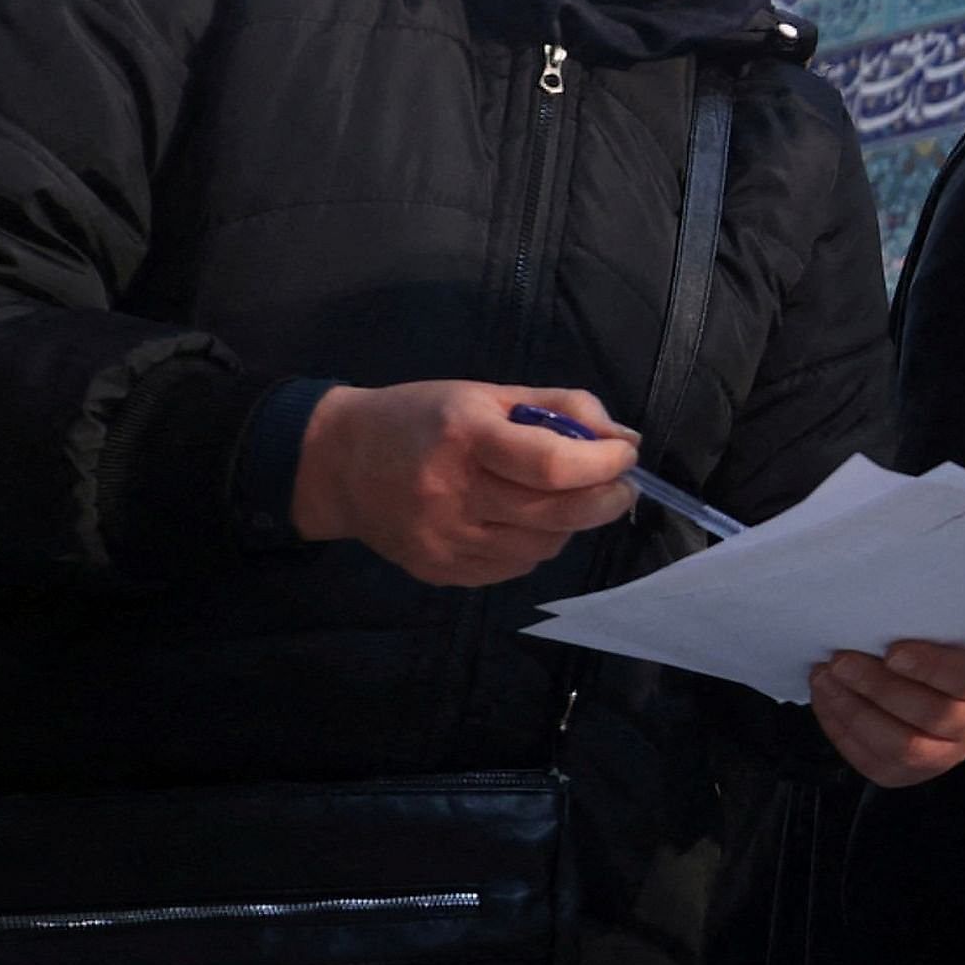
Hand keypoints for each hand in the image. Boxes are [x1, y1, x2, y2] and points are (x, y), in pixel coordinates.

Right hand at [294, 382, 637, 586]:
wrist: (338, 464)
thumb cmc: (419, 417)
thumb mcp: (486, 393)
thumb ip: (561, 408)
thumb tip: (624, 437)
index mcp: (466, 438)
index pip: (554, 465)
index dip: (604, 463)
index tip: (626, 453)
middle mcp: (454, 495)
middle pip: (557, 514)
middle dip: (606, 499)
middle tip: (621, 484)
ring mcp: (446, 541)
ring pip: (543, 546)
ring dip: (571, 523)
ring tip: (564, 497)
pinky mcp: (441, 571)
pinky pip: (514, 568)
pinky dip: (535, 544)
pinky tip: (524, 520)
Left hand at [811, 638, 964, 787]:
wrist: (922, 680)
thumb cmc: (926, 645)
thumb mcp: (936, 629)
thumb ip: (918, 628)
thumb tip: (874, 624)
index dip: (932, 666)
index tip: (893, 651)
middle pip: (933, 714)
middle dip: (879, 687)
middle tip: (841, 661)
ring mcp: (945, 754)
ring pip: (903, 747)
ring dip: (855, 711)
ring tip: (826, 680)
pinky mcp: (907, 775)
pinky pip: (873, 761)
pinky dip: (842, 729)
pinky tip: (826, 701)